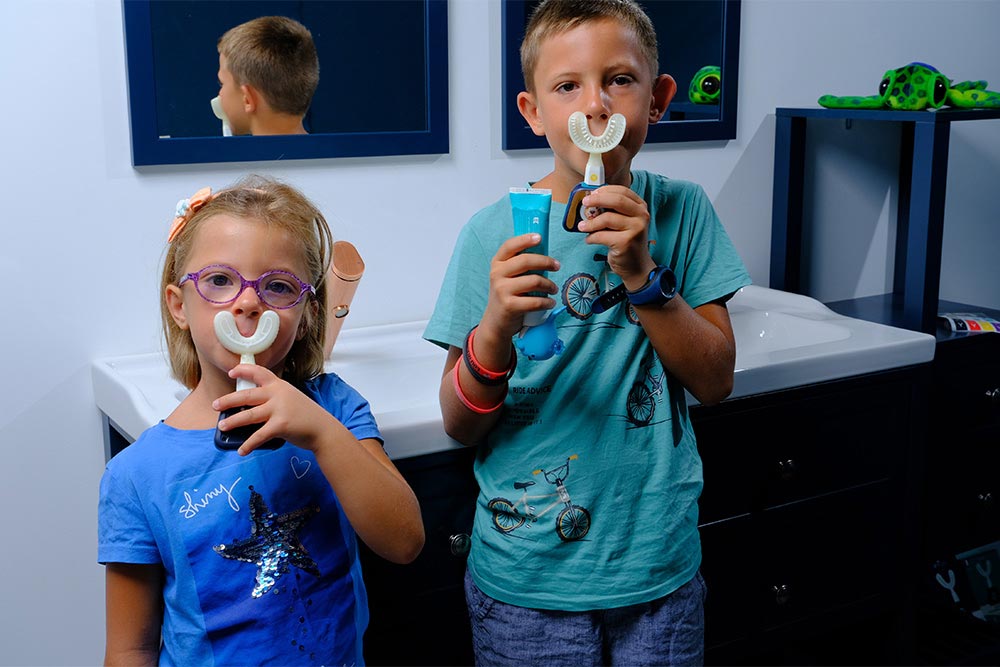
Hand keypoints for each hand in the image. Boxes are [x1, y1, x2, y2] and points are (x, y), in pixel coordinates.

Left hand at [213, 364, 335, 455]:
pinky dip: (248, 445)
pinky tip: (241, 450)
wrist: (323, 429)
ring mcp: (279, 409)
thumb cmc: (306, 416)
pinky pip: (259, 436)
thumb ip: (274, 399)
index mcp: (280, 386)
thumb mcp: (291, 398)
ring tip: (222, 425)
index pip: (259, 372)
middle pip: (247, 395)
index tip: (232, 372)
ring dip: (233, 421)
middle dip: (228, 400)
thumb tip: (250, 408)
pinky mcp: (280, 425)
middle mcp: (278, 394)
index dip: (244, 370)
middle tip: (216, 405)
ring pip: (249, 415)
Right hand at [480, 233, 560, 340]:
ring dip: (549, 285)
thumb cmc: (508, 295)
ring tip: (553, 289)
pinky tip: (550, 303)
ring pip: (534, 281)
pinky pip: (535, 301)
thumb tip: (545, 254)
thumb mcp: (508, 277)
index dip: (525, 239)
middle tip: (557, 266)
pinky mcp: (509, 306)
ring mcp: (502, 290)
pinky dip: (547, 302)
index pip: (509, 246)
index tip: (540, 238)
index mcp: (497, 263)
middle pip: (526, 261)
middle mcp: (497, 274)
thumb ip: (520, 265)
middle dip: (546, 262)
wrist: (496, 321)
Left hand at [576, 186, 655, 287]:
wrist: (636, 266)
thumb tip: (590, 201)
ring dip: (590, 222)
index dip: (605, 190)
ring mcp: (635, 229)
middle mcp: (641, 216)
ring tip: (582, 227)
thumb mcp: (624, 222)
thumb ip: (613, 211)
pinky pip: (601, 235)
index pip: (622, 191)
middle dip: (596, 200)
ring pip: (607, 218)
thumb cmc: (626, 241)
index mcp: (640, 207)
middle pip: (616, 200)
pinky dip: (591, 237)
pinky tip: (590, 239)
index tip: (592, 193)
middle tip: (584, 203)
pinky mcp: (626, 242)